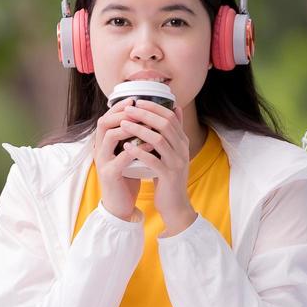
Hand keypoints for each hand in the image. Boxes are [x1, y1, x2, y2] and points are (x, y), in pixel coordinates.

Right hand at [92, 97, 149, 220]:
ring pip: (109, 136)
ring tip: (144, 122)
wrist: (120, 205)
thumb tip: (149, 119)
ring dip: (127, 127)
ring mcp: (103, 162)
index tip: (135, 99)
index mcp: (104, 144)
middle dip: (122, 113)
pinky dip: (137, 149)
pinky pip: (122, 158)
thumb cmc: (126, 178)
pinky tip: (151, 144)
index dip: (119, 107)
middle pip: (104, 122)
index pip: (107, 118)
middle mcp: (100, 150)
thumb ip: (134, 138)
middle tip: (138, 107)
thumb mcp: (129, 154)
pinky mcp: (110, 174)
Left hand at [116, 100, 195, 231]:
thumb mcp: (173, 151)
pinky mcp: (169, 176)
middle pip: (165, 124)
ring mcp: (177, 162)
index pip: (170, 117)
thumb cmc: (169, 177)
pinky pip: (153, 160)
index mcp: (183, 141)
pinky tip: (127, 147)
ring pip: (158, 140)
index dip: (154, 107)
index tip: (137, 101)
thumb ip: (173, 132)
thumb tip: (175, 107)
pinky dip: (139, 152)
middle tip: (128, 109)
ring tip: (123, 124)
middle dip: (145, 114)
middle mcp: (182, 149)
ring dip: (139, 130)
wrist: (176, 205)